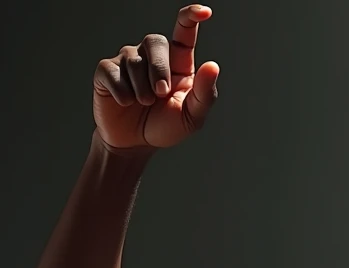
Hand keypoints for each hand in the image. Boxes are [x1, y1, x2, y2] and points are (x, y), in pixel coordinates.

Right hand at [93, 4, 218, 150]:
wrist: (134, 144)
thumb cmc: (164, 127)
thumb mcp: (191, 118)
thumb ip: (204, 94)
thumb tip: (213, 66)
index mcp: (177, 63)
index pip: (184, 32)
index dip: (191, 18)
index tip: (204, 12)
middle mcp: (152, 55)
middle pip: (155, 41)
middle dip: (159, 70)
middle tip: (160, 95)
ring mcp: (127, 60)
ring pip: (134, 61)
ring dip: (141, 90)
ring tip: (143, 104)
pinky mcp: (106, 70)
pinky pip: (113, 73)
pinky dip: (122, 94)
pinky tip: (125, 103)